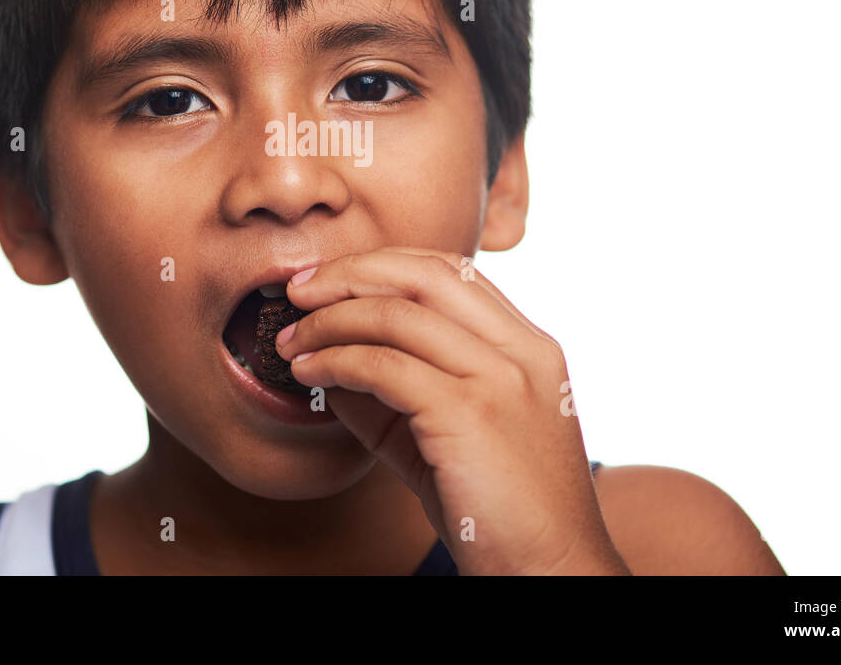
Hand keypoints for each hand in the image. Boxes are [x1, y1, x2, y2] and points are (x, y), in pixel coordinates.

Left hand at [275, 247, 628, 575]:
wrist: (549, 574)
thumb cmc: (499, 515)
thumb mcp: (447, 438)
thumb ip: (397, 396)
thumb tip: (328, 362)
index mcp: (529, 347)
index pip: (450, 272)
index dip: (382, 266)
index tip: (328, 281)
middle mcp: (523, 350)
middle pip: (424, 274)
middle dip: (349, 274)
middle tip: (297, 291)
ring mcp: (501, 378)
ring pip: (398, 314)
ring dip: (330, 321)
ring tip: (291, 342)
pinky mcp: (472, 413)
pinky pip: (385, 365)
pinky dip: (336, 361)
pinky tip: (311, 375)